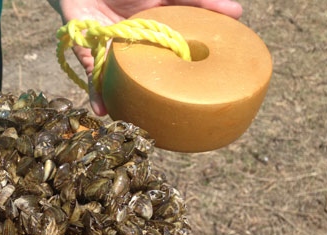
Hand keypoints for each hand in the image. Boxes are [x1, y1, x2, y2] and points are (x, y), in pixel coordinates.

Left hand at [50, 0, 242, 115]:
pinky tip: (102, 110)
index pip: (171, 64)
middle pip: (144, 84)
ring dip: (126, 106)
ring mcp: (111, 56)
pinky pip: (92, 77)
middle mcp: (134, 53)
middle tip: (166, 129)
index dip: (182, 84)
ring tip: (136, 127)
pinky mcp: (88, 54)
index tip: (200, 105)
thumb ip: (199, 3)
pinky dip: (96, 93)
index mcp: (155, 41)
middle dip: (151, 105)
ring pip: (120, 87)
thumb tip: (238, 13)